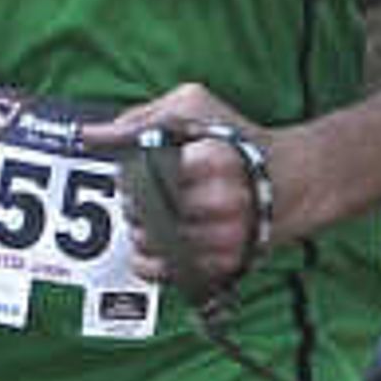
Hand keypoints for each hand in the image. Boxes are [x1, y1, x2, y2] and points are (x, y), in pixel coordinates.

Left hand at [86, 86, 277, 290]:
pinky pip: (164, 272)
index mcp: (215, 158)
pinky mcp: (222, 264)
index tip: (138, 168)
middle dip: (134, 201)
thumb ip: (140, 118)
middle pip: (144, 209)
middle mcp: (224, 201)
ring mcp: (225, 237)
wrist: (292, 180)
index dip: (131, 172)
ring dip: (140, 230)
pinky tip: (154, 244)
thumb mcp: (194, 109)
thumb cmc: (237, 138)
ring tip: (153, 216)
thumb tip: (88, 134)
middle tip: (142, 193)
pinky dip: (149, 260)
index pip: (144, 172)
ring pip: (150, 241)